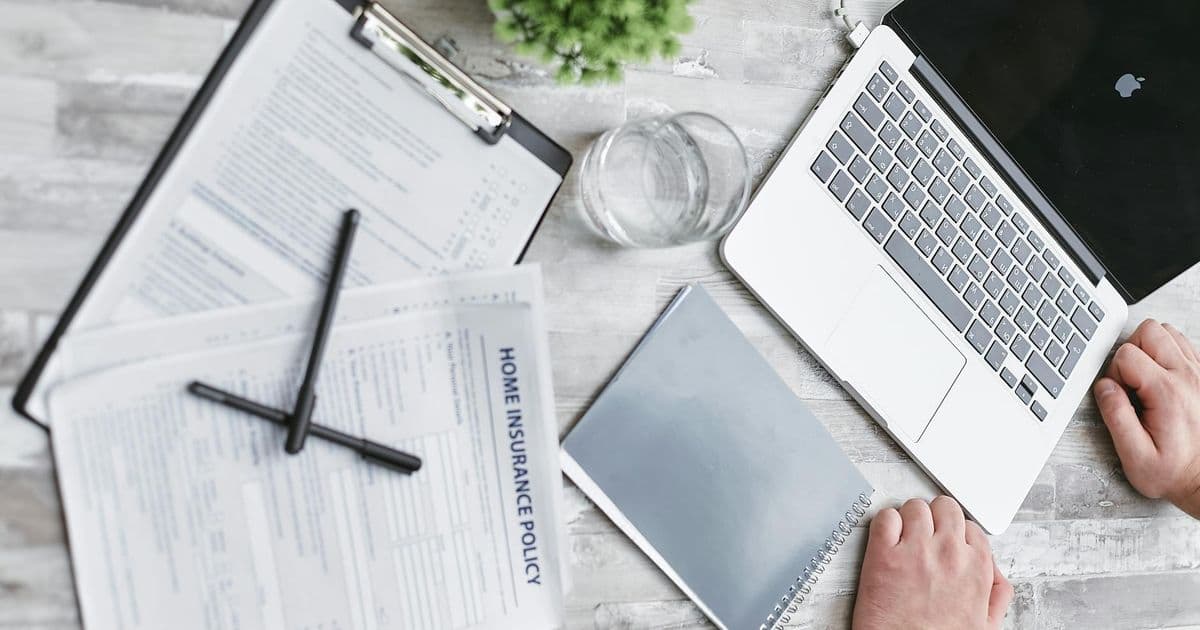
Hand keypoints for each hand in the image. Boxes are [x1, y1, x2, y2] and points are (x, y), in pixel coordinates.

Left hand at [852, 497, 1011, 629]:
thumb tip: (993, 571)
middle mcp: (949, 552)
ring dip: (908, 519)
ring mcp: (916, 549)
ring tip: (903, 539)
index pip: (969, 526)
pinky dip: (884, 524)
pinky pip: (885, 517)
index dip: (954, 533)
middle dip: (934, 517)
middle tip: (923, 534)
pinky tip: (885, 541)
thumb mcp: (986, 624)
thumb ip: (996, 593)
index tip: (944, 541)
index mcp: (976, 567)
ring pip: (915, 507)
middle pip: (944, 506)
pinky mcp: (883, 553)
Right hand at [1094, 319, 1199, 517]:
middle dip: (1132, 350)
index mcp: (1167, 394)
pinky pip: (1185, 346)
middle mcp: (1188, 377)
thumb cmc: (1175, 473)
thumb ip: (1115, 417)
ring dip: (1151, 348)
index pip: (1127, 354)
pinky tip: (1163, 377)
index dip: (1113, 372)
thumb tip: (1104, 387)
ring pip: (1169, 332)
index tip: (1120, 394)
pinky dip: (1169, 353)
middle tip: (1131, 379)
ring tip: (1147, 377)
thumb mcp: (1135, 456)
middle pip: (1150, 331)